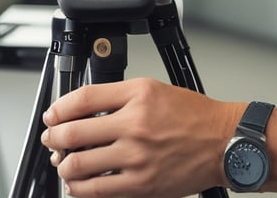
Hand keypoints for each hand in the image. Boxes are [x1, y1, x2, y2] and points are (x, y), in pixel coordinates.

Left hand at [41, 77, 245, 197]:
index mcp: (138, 95)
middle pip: (75, 132)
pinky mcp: (141, 185)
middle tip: (53, 139)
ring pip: (80, 165)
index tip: (53, 115)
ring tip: (64, 164)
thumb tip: (82, 109)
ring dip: (64, 166)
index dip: (59, 108)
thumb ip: (118, 96)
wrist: (223, 142)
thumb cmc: (193, 116)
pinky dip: (80, 189)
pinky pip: (98, 190)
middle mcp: (136, 125)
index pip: (83, 98)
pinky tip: (78, 185)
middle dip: (55, 138)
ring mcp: (137, 157)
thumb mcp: (154, 89)